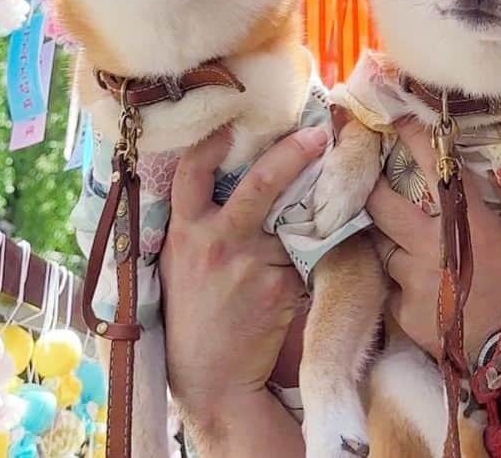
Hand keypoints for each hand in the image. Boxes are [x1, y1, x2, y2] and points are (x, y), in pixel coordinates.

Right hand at [160, 123, 327, 447]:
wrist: (210, 378)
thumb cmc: (193, 312)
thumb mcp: (181, 259)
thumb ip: (201, 220)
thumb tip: (232, 173)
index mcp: (186, 230)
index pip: (192, 172)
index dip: (211, 143)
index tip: (232, 122)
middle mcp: (217, 242)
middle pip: (261, 184)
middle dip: (293, 153)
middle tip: (318, 136)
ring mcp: (251, 265)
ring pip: (291, 223)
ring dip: (306, 218)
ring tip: (319, 207)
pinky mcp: (280, 288)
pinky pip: (302, 257)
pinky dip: (307, 257)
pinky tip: (302, 266)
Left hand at [367, 116, 500, 358]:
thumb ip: (475, 211)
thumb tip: (456, 177)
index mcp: (466, 223)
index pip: (435, 168)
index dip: (412, 138)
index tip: (395, 116)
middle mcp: (433, 245)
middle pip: (382, 204)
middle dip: (371, 189)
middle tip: (365, 179)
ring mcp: (413, 279)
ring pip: (382, 248)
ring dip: (390, 247)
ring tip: (406, 253)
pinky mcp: (403, 312)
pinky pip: (389, 290)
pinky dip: (398, 289)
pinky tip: (418, 296)